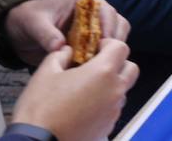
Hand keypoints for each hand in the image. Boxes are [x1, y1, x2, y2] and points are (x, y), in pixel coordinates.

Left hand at [6, 0, 128, 67]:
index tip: (102, 45)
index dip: (107, 27)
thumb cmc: (29, 19)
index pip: (106, 11)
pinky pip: (104, 49)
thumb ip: (47, 34)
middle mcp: (95, 12)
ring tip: (97, 65)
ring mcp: (95, 28)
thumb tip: (60, 47)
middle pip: (118, 24)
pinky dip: (102, 58)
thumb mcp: (35, 24)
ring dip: (110, 50)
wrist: (20, 29)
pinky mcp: (90, 42)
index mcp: (86, 0)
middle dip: (114, 41)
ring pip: (116, 37)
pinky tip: (92, 69)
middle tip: (102, 58)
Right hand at [11, 40, 138, 140]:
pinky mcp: (108, 127)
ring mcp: (114, 110)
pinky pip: (113, 108)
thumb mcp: (45, 72)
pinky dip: (105, 104)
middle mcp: (115, 90)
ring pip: (123, 90)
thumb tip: (68, 51)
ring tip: (87, 89)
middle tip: (96, 66)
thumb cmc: (40, 108)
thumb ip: (60, 55)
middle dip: (117, 63)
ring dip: (111, 85)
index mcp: (103, 71)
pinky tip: (84, 107)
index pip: (121, 47)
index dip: (108, 44)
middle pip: (130, 68)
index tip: (95, 49)